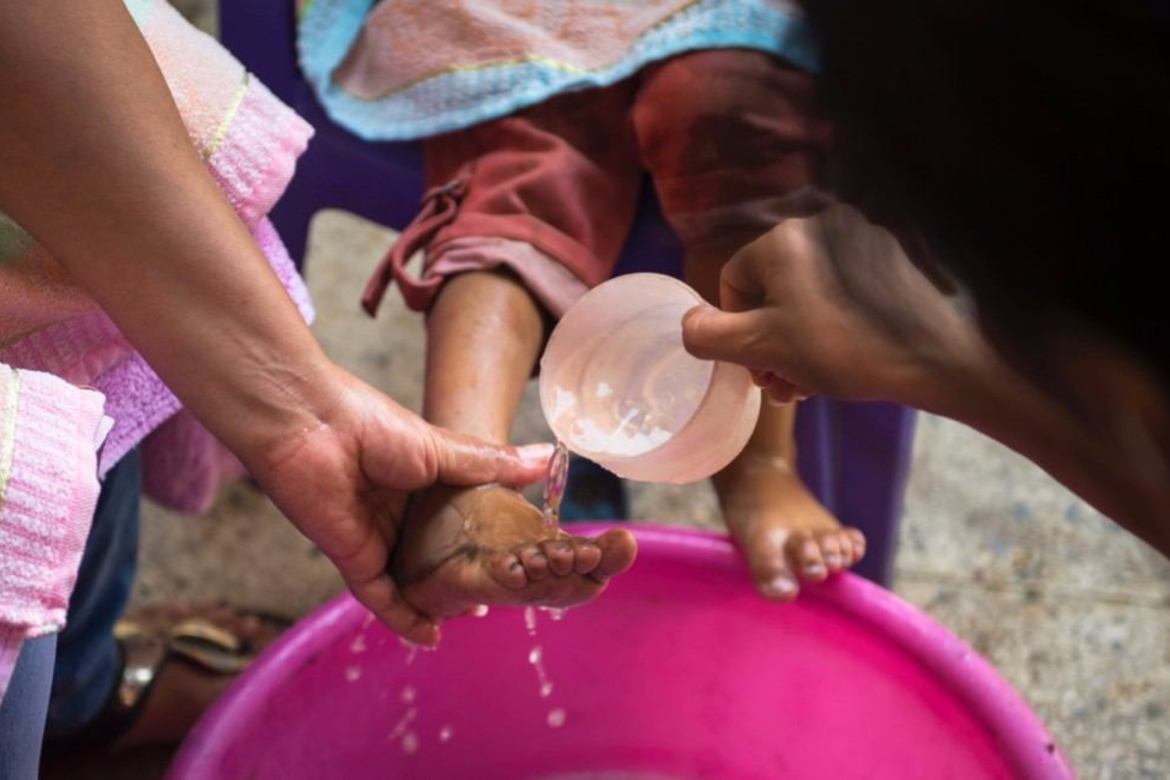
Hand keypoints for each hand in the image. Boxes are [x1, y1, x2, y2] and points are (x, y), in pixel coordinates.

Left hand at [244, 367, 550, 645]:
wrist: (310, 425)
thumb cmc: (374, 425)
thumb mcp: (445, 449)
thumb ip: (492, 465)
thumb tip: (550, 458)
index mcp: (423, 484)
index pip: (460, 520)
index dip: (487, 540)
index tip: (521, 557)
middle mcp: (401, 514)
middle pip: (437, 555)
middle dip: (464, 577)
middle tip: (504, 596)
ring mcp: (377, 538)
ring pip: (412, 580)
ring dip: (438, 602)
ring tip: (476, 618)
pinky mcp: (353, 559)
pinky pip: (381, 597)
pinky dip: (404, 618)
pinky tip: (430, 637)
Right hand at [681, 203, 978, 406]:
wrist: (936, 357)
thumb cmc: (841, 349)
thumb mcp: (761, 348)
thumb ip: (710, 335)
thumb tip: (690, 324)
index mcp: (783, 239)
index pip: (734, 281)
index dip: (736, 331)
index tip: (757, 371)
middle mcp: (821, 227)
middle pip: (773, 289)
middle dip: (770, 343)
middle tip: (781, 386)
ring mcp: (862, 240)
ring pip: (809, 294)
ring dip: (798, 341)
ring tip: (808, 384)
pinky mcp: (893, 259)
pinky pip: (843, 291)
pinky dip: (834, 324)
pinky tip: (844, 362)